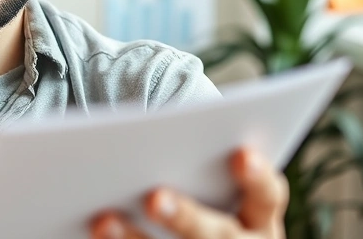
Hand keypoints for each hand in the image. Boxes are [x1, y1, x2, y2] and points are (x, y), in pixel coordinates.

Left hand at [89, 148, 287, 238]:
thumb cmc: (208, 204)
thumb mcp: (218, 190)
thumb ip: (198, 166)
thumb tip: (142, 135)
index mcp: (260, 219)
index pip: (268, 196)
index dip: (257, 178)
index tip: (241, 154)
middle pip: (219, 235)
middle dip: (185, 217)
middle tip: (153, 198)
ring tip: (103, 221)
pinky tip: (94, 230)